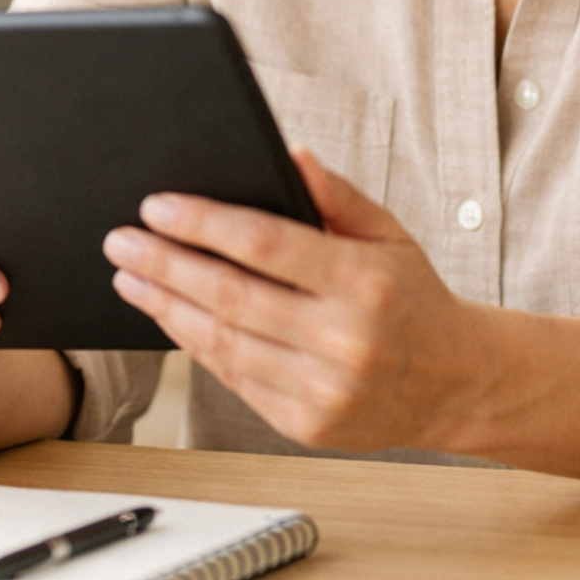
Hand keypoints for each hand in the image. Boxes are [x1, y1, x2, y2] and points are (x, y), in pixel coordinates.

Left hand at [102, 150, 477, 452]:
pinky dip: (195, 346)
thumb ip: (337, 195)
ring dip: (167, 307)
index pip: (265, 244)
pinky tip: (169, 317)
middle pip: (231, 295)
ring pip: (223, 343)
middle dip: (165, 264)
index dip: (204, 224)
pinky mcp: (306, 424)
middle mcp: (343, 339)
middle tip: (121, 241)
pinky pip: (235, 380)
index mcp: (364, 281)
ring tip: (129, 278)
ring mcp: (323, 389)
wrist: (457, 384)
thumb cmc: (414, 297)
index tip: (158, 206)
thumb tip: (289, 155)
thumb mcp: (389, 233)